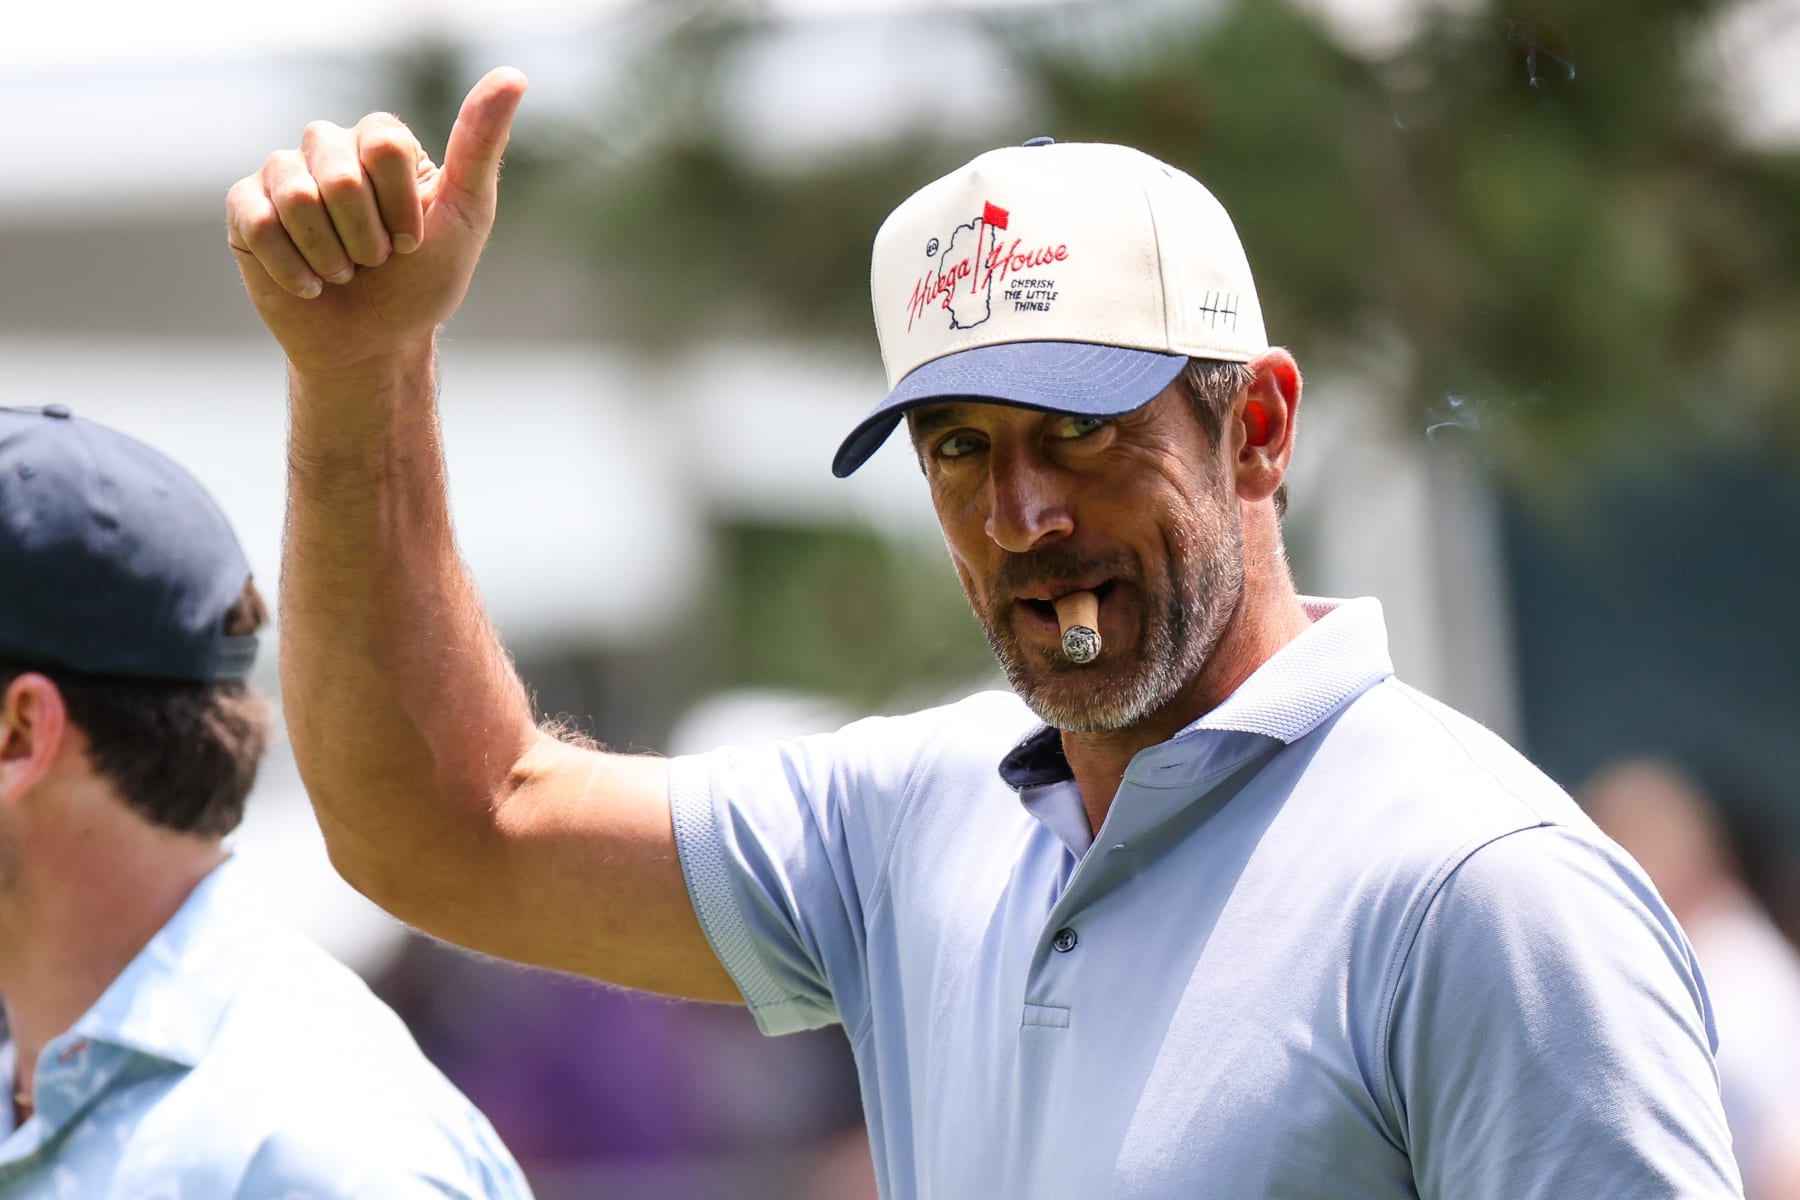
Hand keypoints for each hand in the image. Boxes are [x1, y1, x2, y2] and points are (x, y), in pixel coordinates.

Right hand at [226, 67, 527, 372]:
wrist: (374, 343)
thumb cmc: (422, 281)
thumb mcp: (466, 216)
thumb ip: (481, 146)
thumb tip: (513, 76)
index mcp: (380, 141)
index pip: (385, 144)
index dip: (401, 207)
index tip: (412, 242)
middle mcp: (328, 147)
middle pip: (340, 173)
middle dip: (366, 237)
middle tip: (375, 262)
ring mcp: (282, 174)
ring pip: (295, 196)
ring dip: (331, 255)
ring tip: (344, 273)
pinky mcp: (246, 209)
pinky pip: (259, 223)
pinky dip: (293, 267)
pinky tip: (311, 285)